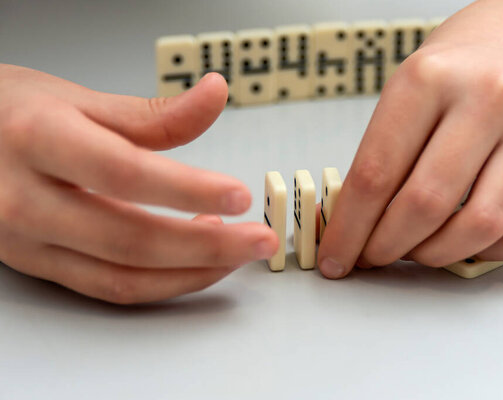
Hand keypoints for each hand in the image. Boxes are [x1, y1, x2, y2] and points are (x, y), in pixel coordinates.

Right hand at [0, 65, 277, 302]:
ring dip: (190, 271)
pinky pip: (107, 287)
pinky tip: (194, 261)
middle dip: (207, 246)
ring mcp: (28, 241)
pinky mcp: (38, 265)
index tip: (239, 195)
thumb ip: (152, 113)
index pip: (125, 173)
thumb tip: (214, 95)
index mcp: (38, 141)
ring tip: (235, 252)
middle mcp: (26, 199)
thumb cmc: (10, 114)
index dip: (187, 189)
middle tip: (258, 239)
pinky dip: (160, 281)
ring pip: (121, 275)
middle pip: (130, 239)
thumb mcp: (76, 99)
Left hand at [318, 0, 502, 277]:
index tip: (336, 257)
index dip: (348, 229)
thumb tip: (348, 221)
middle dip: (385, 247)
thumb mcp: (406, 88)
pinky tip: (462, 241)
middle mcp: (486, 100)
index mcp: (429, 79)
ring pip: (478, 227)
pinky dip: (485, 254)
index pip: (376, 173)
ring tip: (414, 249)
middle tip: (370, 255)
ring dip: (433, 255)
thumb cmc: (460, 69)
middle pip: (424, 204)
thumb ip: (378, 153)